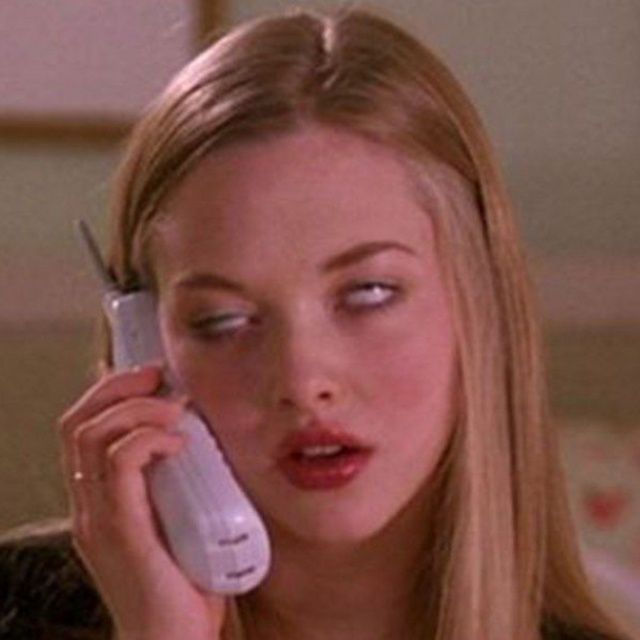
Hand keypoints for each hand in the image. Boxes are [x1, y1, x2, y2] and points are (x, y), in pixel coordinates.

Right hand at [56, 363, 225, 639]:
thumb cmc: (182, 581)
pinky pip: (119, 466)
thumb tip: (200, 439)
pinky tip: (178, 442)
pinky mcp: (120, 531)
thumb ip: (176, 484)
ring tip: (175, 409)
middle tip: (158, 377)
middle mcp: (87, 505)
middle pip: (76, 424)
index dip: (107, 392)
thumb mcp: (177, 519)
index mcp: (98, 500)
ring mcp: (98, 518)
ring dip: (137, 410)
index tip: (149, 375)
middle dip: (117, 388)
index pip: (79, 430)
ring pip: (93, 438)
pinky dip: (147, 440)